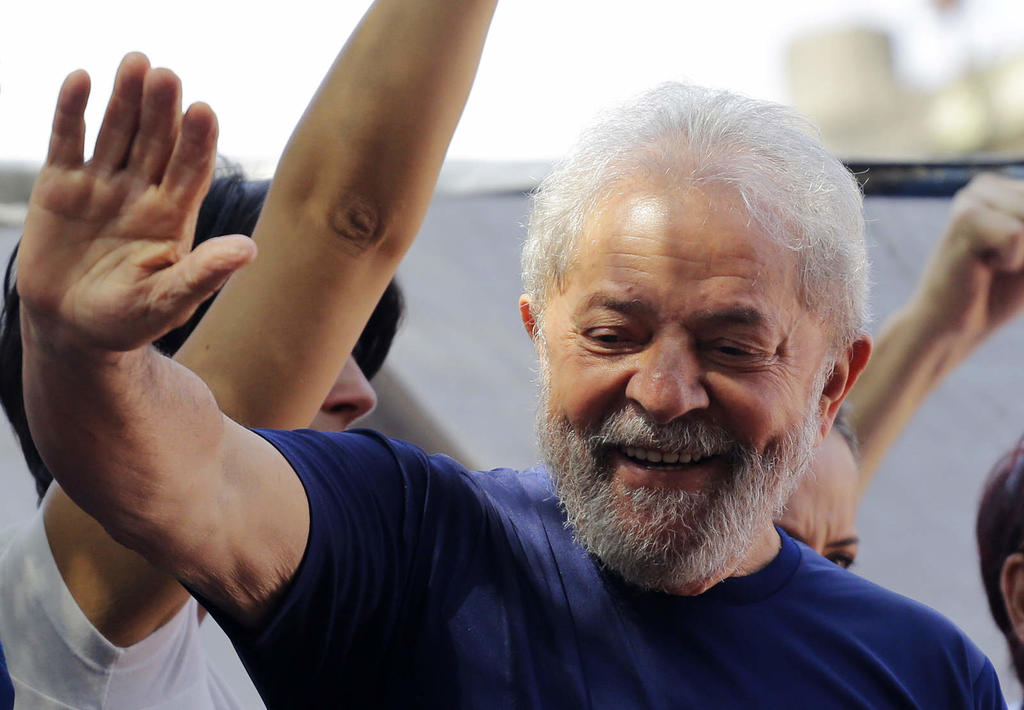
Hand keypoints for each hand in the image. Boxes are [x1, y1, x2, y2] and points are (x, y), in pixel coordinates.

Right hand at [17, 53, 255, 353]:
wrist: (72, 329)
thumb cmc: (128, 321)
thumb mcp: (167, 303)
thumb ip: (203, 275)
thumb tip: (249, 250)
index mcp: (174, 217)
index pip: (191, 170)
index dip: (198, 141)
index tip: (204, 110)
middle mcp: (143, 192)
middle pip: (156, 141)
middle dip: (162, 109)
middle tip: (166, 75)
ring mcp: (103, 184)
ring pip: (117, 131)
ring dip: (125, 98)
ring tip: (135, 62)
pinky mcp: (61, 185)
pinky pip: (68, 140)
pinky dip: (73, 112)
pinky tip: (81, 80)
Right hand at [910, 173, 1023, 346]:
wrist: (952, 326)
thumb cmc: (1000, 293)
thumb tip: (1023, 228)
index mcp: (1008, 188)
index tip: (1018, 257)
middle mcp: (985, 185)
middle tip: (1004, 263)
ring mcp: (970, 198)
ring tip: (993, 263)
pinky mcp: (964, 217)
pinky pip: (1016, 234)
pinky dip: (1010, 260)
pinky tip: (982, 265)